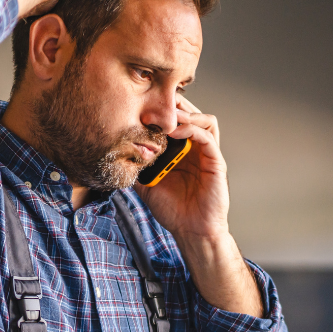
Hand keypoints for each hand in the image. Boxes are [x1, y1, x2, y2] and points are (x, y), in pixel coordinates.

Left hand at [134, 95, 226, 241]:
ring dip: (187, 114)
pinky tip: (175, 131)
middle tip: (156, 100)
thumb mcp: (146, 185)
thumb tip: (116, 155)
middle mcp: (196, 149)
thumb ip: (137, 168)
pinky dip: (192, 129)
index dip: (164, 110)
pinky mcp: (216, 162)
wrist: (191, 231)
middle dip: (176, 104)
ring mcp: (208, 154)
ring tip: (167, 114)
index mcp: (182, 151)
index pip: (177, 121)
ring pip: (205, 120)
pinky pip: (207, 137)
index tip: (144, 105)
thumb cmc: (172, 210)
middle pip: (193, 114)